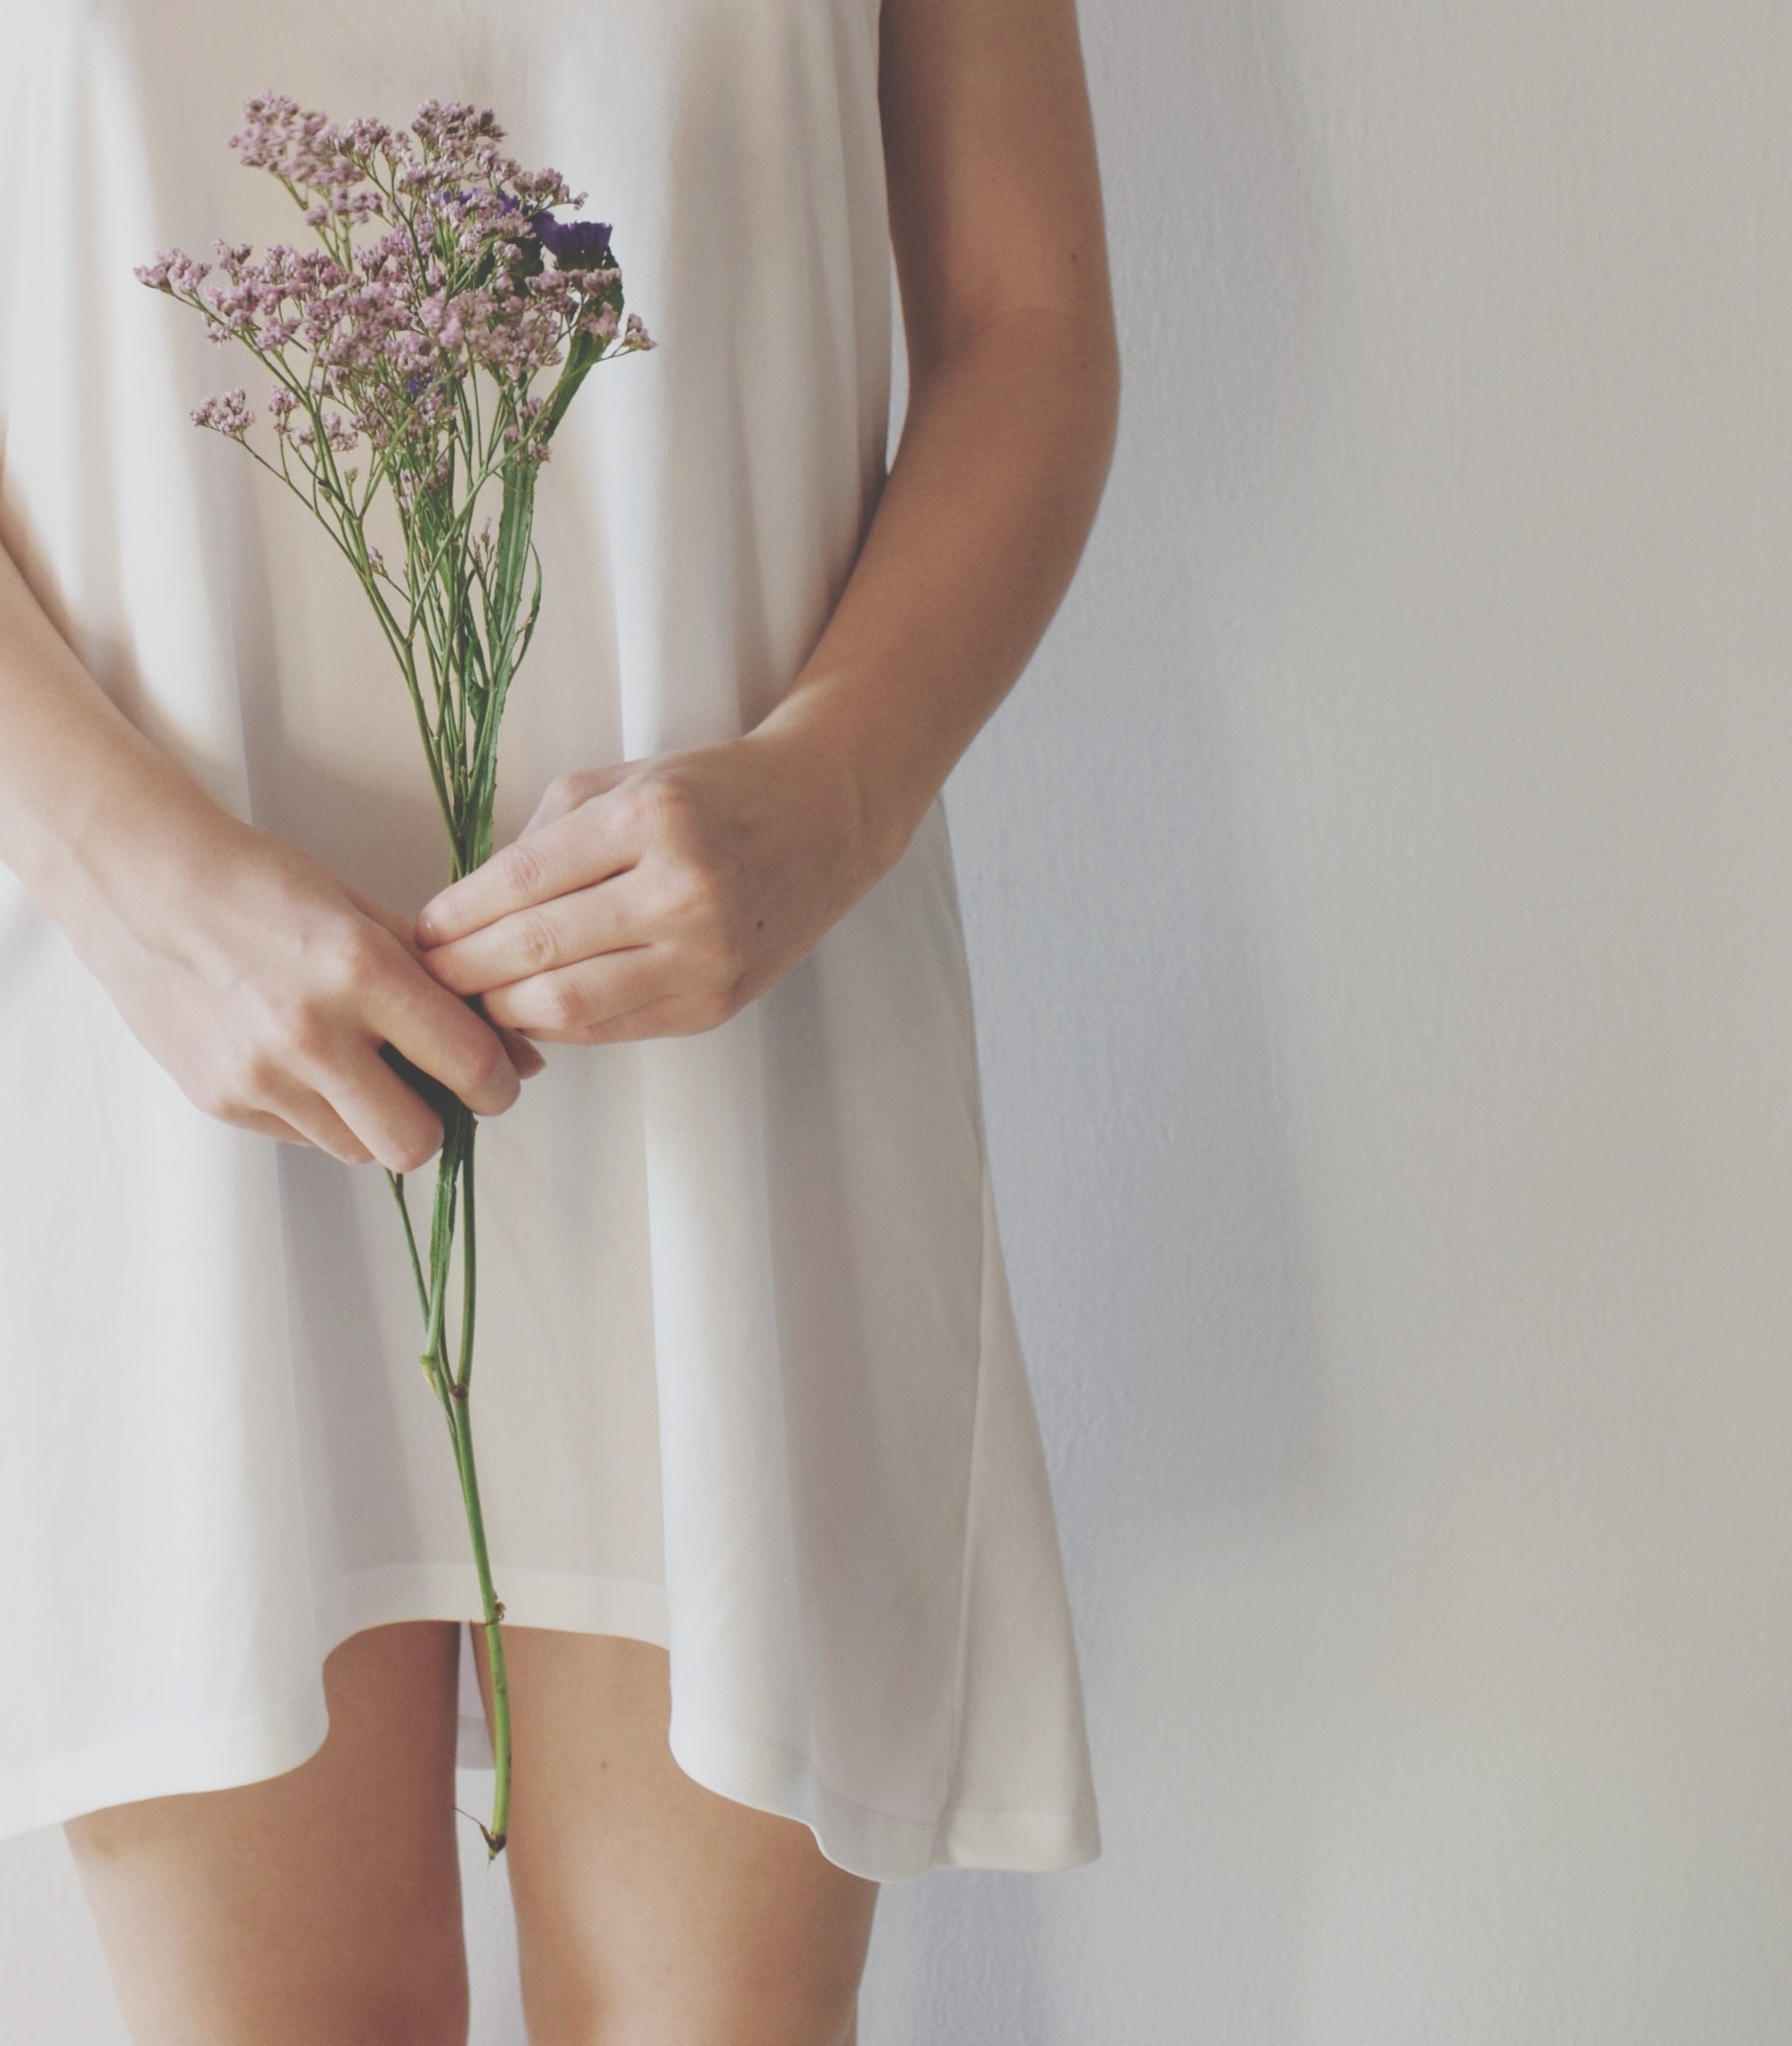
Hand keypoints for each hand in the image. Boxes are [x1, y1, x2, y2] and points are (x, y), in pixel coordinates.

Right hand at [70, 804, 543, 1170]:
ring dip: (379, 1120)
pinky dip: (325, 1114)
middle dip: (440, 1123)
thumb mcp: (368, 918)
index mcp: (362, 971)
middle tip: (439, 1090)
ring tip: (364, 1067)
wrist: (145, 886)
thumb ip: (444, 987)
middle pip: (416, 1142)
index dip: (500, 1083)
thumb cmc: (266, 889)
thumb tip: (522, 1055)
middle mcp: (312, 1033)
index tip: (498, 1077)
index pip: (470, 1067)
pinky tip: (309, 1064)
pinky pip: (306, 1137)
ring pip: (360, 1150)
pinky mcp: (222, 1100)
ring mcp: (261, 1076)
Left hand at [412, 732, 875, 1043]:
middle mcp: (682, 891)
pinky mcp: (715, 1004)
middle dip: (462, 970)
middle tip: (427, 975)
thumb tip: (466, 911)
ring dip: (501, 1008)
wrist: (826, 819)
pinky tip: (530, 1010)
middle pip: (533, 950)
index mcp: (651, 819)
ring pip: (565, 1004)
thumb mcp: (625, 782)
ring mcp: (704, 956)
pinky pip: (611, 1028)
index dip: (456, 915)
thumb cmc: (715, 792)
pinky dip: (557, 1024)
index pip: (522, 881)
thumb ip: (546, 841)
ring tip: (470, 998)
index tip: (421, 931)